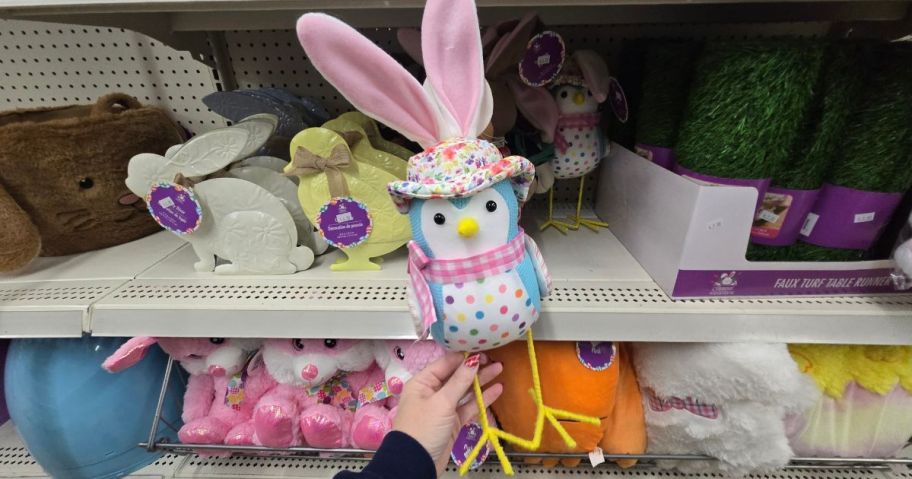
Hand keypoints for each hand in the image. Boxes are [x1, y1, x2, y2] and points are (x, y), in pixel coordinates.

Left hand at [393, 352, 502, 476]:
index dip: (464, 356)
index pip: (446, 363)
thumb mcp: (442, 402)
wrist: (416, 463)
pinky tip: (496, 390)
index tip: (483, 350)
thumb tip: (473, 359)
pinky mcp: (452, 421)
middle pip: (456, 375)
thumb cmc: (423, 428)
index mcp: (423, 382)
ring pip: (465, 391)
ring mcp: (443, 407)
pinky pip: (469, 406)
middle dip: (475, 368)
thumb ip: (459, 381)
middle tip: (495, 359)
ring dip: (481, 382)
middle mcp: (432, 392)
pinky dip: (482, 399)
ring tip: (500, 370)